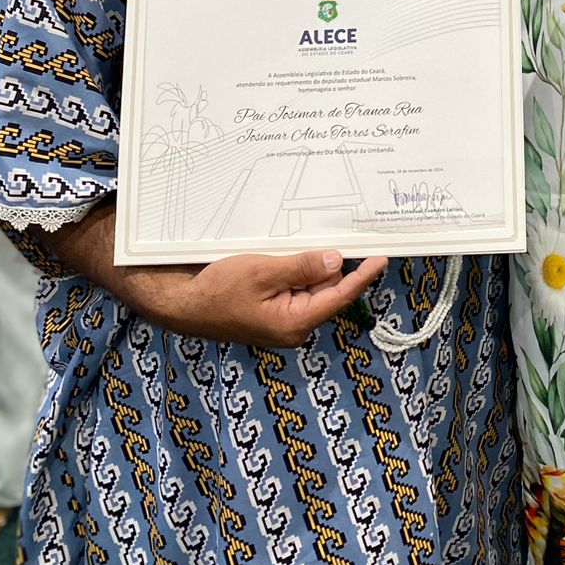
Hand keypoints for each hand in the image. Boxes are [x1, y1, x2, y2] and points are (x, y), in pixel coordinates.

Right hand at [126, 249, 387, 347]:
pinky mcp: (273, 311)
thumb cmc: (217, 290)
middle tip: (356, 239)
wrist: (183, 304)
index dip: (363, 276)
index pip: (339, 296)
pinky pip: (297, 289)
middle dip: (341, 268)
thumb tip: (338, 262)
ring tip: (326, 242)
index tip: (381, 258)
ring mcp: (282, 319)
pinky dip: (303, 272)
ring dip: (319, 268)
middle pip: (328, 292)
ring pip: (313, 289)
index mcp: (294, 322)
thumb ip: (302, 267)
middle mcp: (293, 325)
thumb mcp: (263, 272)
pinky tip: (302, 253)